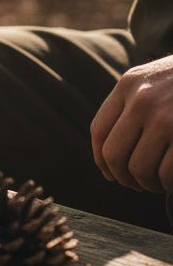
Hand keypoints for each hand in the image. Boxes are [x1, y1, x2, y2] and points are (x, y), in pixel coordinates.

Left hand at [91, 54, 172, 192]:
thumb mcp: (152, 80)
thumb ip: (129, 104)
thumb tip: (107, 155)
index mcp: (128, 86)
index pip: (99, 130)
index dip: (101, 159)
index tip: (111, 174)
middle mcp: (143, 101)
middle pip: (114, 154)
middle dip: (124, 177)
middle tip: (136, 184)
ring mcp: (167, 118)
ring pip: (139, 168)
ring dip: (147, 184)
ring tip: (157, 183)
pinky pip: (167, 173)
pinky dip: (168, 185)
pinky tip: (172, 183)